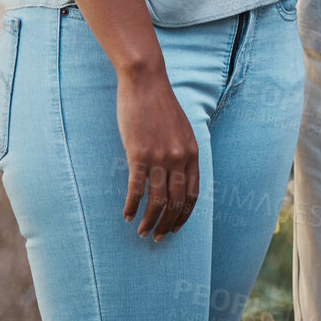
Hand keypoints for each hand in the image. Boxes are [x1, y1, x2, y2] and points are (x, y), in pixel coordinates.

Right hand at [116, 66, 198, 238]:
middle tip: (157, 238)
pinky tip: (127, 216)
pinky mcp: (139, 154)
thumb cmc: (160, 105)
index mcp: (192, 152)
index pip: (193, 193)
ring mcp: (160, 157)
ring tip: (142, 233)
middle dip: (168, 224)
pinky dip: (132, 206)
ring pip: (157, 200)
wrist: (146, 82)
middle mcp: (180, 157)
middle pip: (176, 201)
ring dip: (150, 221)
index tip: (176, 228)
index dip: (184, 214)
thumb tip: (176, 173)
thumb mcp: (180, 129)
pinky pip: (136, 188)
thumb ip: (181, 151)